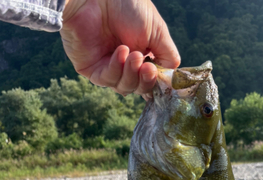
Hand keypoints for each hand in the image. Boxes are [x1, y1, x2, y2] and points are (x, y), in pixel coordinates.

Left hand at [60, 0, 179, 95]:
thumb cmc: (128, 6)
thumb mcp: (158, 31)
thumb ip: (168, 56)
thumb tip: (170, 78)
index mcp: (141, 54)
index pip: (150, 80)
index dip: (155, 81)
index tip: (158, 73)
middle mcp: (124, 63)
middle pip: (138, 87)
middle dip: (144, 80)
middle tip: (147, 68)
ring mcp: (108, 67)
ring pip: (124, 87)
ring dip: (131, 74)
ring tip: (134, 56)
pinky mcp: (92, 69)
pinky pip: (107, 80)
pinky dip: (116, 68)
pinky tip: (121, 52)